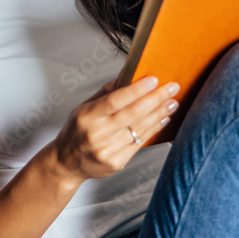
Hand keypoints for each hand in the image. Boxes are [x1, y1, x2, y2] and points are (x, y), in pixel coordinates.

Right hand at [48, 75, 178, 184]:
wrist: (66, 163)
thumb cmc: (76, 131)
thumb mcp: (83, 107)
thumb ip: (105, 92)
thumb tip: (126, 74)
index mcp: (86, 116)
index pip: (115, 100)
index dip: (136, 90)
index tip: (153, 79)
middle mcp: (96, 134)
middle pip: (132, 114)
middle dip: (156, 99)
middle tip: (172, 88)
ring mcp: (107, 151)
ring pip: (139, 129)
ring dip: (159, 114)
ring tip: (172, 102)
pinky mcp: (117, 163)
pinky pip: (140, 143)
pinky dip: (154, 129)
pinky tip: (162, 119)